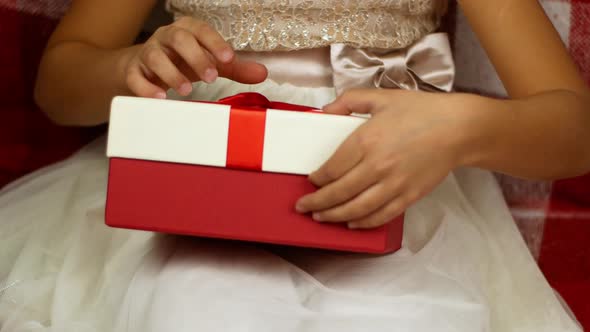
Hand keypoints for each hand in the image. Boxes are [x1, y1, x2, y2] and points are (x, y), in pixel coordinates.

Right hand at [123, 17, 267, 97]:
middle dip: (196, 57)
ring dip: (171, 73)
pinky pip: (135, 77)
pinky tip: (159, 98)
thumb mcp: (209, 63)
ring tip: (186, 90)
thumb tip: (262, 73)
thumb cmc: (181, 62)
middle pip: (178, 38)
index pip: (201, 30)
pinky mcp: (133, 72)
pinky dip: (146, 88)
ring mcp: (147, 53)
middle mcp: (166, 38)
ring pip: (154, 56)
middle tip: (211, 78)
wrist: (142, 68)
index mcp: (187, 31)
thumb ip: (235, 68)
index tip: (229, 59)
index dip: (215, 43)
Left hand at [295, 89, 469, 228]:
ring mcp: (393, 185)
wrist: (458, 128)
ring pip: (356, 209)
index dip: (316, 178)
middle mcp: (376, 166)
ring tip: (320, 218)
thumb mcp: (380, 97)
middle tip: (303, 207)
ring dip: (334, 216)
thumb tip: (325, 112)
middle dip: (316, 203)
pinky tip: (352, 223)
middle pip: (338, 192)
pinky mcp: (408, 196)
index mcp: (365, 141)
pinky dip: (363, 222)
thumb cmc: (419, 111)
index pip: (331, 168)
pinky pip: (381, 215)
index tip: (311, 180)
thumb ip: (348, 101)